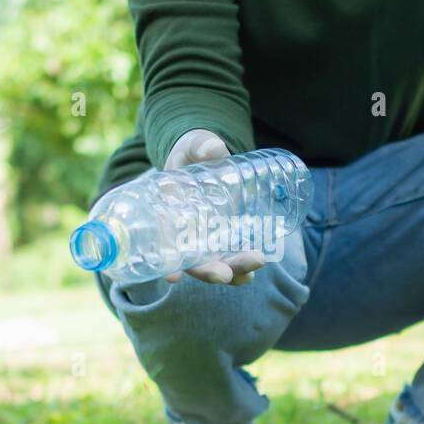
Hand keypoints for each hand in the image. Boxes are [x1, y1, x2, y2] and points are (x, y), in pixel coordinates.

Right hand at [163, 129, 264, 285]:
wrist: (206, 155)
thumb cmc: (191, 152)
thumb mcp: (192, 146)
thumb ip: (200, 146)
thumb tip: (214, 149)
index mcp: (168, 216)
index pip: (164, 246)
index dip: (167, 264)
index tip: (173, 277)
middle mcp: (186, 234)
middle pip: (195, 262)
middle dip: (210, 272)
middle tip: (225, 275)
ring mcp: (208, 237)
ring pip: (218, 262)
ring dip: (234, 270)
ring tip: (250, 272)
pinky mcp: (227, 234)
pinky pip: (234, 253)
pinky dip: (244, 264)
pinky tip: (258, 263)